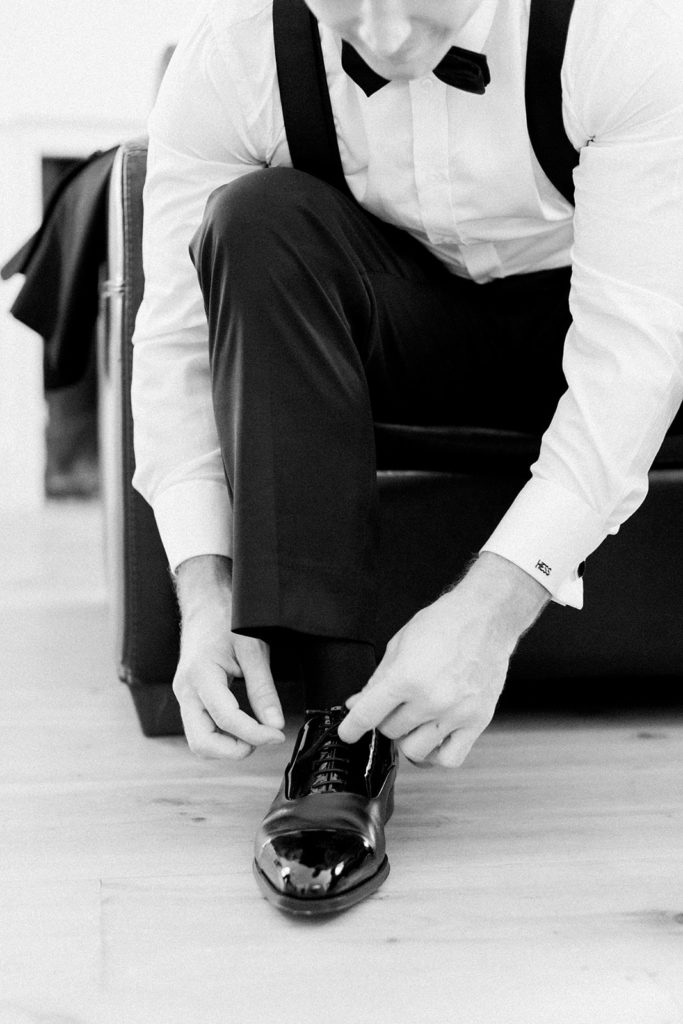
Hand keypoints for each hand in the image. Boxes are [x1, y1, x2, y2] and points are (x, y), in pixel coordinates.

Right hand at [173, 555, 285, 757]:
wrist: (205, 602)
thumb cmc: (228, 618)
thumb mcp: (253, 649)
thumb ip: (263, 690)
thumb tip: (274, 724)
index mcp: (201, 676)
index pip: (227, 720)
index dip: (255, 734)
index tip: (278, 735)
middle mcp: (186, 690)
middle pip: (202, 743)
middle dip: (234, 750)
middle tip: (264, 739)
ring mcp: (184, 695)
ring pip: (198, 741)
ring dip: (227, 746)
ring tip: (255, 733)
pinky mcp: (188, 697)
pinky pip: (200, 729)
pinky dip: (221, 736)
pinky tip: (243, 726)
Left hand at [337, 553, 548, 766]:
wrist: (487, 617)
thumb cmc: (445, 623)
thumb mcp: (399, 643)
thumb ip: (377, 679)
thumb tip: (357, 704)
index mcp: (406, 677)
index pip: (367, 715)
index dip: (351, 728)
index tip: (347, 733)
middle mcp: (431, 699)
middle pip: (391, 731)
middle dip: (386, 719)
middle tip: (393, 706)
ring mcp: (456, 713)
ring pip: (416, 750)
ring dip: (408, 737)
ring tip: (414, 720)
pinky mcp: (478, 720)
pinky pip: (451, 758)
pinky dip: (437, 755)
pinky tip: (434, 738)